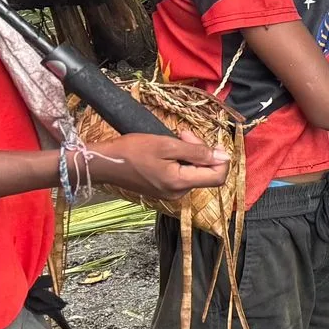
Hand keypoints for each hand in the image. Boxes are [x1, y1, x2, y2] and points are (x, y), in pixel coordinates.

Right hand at [97, 133, 229, 200]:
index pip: (218, 177)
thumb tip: (224, 157)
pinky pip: (182, 175)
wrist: (103, 162)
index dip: (220, 158)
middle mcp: (178, 193)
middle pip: (205, 172)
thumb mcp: (167, 145)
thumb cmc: (132, 151)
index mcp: (180, 183)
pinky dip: (180, 161)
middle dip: (200, 151)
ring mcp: (170, 193)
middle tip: (182, 134)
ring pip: (194, 172)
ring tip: (173, 139)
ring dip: (189, 153)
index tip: (207, 142)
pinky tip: (167, 150)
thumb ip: (198, 152)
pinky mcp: (163, 190)